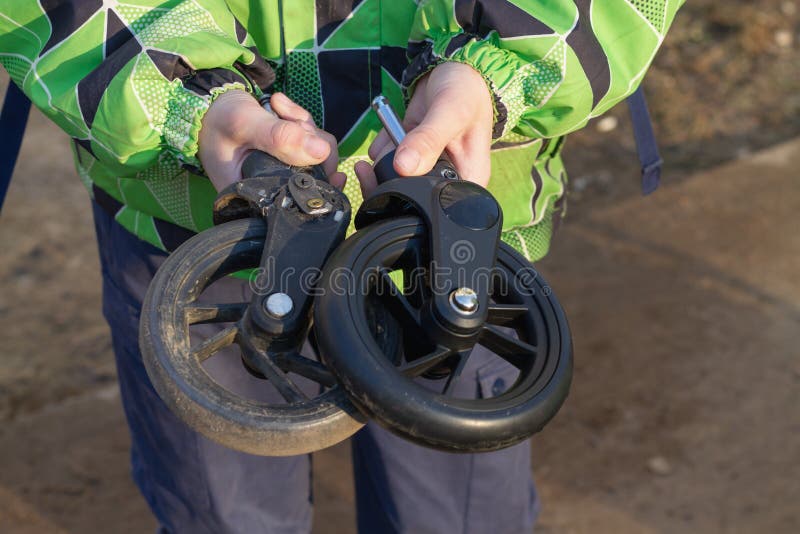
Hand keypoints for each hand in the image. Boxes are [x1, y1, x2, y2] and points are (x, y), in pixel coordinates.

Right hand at [198, 91, 345, 190]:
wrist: (209, 104)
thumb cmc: (218, 119)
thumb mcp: (244, 124)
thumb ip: (280, 137)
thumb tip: (322, 151)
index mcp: (257, 195)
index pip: (300, 196)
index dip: (319, 177)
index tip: (323, 155)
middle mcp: (274, 187)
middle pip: (317, 172)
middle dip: (308, 139)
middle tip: (283, 115)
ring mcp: (284, 170)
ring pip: (317, 151)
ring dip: (303, 124)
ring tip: (276, 106)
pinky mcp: (289, 154)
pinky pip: (311, 137)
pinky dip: (300, 118)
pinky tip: (278, 104)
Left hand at [355, 62, 493, 194]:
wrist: (455, 67)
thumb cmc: (466, 90)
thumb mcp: (451, 112)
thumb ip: (428, 140)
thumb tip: (403, 167)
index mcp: (468, 180)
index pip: (437, 207)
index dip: (410, 199)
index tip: (392, 175)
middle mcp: (447, 181)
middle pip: (410, 198)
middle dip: (390, 175)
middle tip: (388, 150)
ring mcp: (427, 169)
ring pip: (392, 180)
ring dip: (383, 158)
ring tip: (396, 134)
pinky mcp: (410, 157)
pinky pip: (385, 162)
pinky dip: (381, 147)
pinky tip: (391, 131)